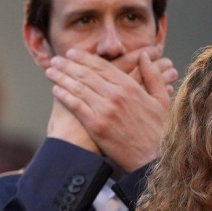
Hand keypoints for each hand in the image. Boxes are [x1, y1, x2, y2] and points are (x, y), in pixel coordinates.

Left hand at [45, 46, 172, 170]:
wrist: (152, 157)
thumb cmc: (158, 129)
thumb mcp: (161, 99)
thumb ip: (152, 75)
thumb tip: (144, 55)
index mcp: (130, 86)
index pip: (102, 66)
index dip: (84, 58)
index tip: (72, 53)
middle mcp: (115, 95)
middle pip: (86, 74)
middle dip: (68, 65)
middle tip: (56, 59)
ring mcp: (104, 110)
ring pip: (78, 88)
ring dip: (61, 77)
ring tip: (50, 71)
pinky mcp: (96, 125)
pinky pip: (76, 106)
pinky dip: (64, 96)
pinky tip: (55, 90)